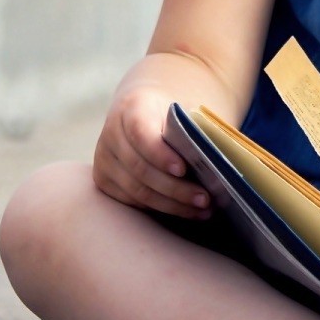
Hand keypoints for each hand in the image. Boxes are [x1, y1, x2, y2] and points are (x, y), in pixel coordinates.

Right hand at [91, 83, 212, 219]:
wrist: (142, 113)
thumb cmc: (172, 115)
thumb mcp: (185, 112)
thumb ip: (194, 132)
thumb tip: (215, 162)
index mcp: (132, 108)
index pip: (141, 133)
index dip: (160, 154)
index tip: (184, 170)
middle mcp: (112, 133)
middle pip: (141, 169)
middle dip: (175, 189)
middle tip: (205, 199)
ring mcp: (104, 159)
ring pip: (137, 191)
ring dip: (172, 204)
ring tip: (202, 210)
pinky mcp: (104, 180)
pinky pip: (132, 201)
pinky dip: (160, 208)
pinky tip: (186, 211)